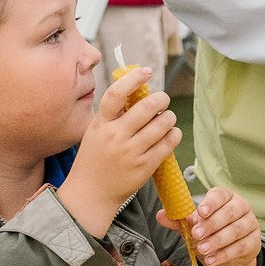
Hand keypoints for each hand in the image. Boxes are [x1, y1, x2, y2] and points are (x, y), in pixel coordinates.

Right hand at [61, 67, 178, 236]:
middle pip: (147, 107)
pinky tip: (171, 133)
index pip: (116, 95)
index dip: (133, 79)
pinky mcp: (145, 166)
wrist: (90, 194)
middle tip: (163, 100)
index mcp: (101, 125)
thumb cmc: (94, 159)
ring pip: (162, 124)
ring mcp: (131, 152)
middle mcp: (115, 136)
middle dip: (161, 99)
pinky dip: (174, 134)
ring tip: (167, 118)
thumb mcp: (95, 132)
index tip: (146, 72)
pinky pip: (168, 143)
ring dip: (169, 117)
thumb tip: (138, 90)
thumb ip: (113, 115)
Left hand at [175, 186, 262, 265]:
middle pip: (230, 212)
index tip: (199, 213)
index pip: (220, 195)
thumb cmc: (210, 233)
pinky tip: (211, 259)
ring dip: (218, 240)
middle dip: (212, 224)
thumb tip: (161, 215)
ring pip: (236, 230)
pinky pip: (241, 246)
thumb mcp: (193, 226)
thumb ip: (179, 221)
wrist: (227, 254)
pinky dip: (225, 254)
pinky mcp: (254, 241)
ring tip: (202, 249)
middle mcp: (241, 207)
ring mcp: (250, 223)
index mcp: (225, 198)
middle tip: (196, 234)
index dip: (211, 203)